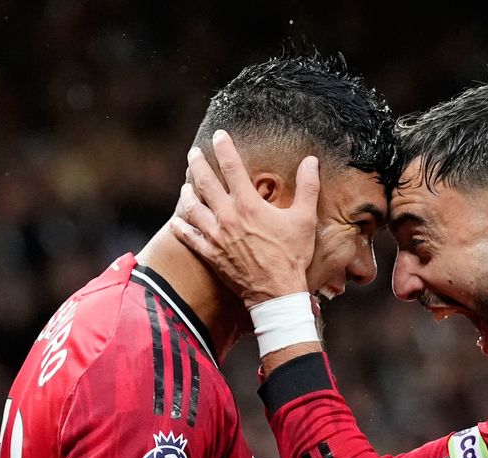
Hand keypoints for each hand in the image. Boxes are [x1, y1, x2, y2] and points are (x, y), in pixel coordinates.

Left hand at [169, 130, 319, 307]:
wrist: (276, 292)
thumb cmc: (292, 255)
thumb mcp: (305, 219)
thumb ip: (307, 187)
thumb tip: (311, 161)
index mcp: (249, 204)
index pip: (232, 167)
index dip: (224, 148)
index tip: (219, 135)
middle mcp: (228, 216)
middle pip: (205, 183)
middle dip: (198, 164)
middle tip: (194, 153)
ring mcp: (216, 236)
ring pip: (193, 208)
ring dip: (187, 193)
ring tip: (186, 185)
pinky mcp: (210, 254)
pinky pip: (189, 237)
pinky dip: (180, 227)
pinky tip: (176, 220)